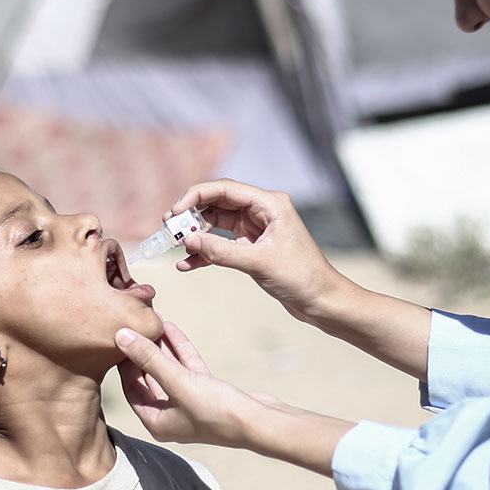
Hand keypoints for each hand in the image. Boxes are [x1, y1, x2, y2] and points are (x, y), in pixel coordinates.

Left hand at [114, 321, 273, 448]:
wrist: (259, 421)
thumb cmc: (215, 410)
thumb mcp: (177, 381)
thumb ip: (149, 358)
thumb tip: (120, 336)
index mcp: (156, 422)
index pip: (131, 390)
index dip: (123, 364)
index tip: (117, 340)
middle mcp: (171, 416)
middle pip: (149, 380)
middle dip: (142, 353)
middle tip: (131, 327)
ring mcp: (191, 404)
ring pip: (169, 372)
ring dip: (160, 348)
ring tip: (149, 322)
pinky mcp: (209, 393)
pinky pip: (188, 368)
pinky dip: (179, 350)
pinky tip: (171, 329)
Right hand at [169, 179, 348, 322]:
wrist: (321, 301)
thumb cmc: (301, 277)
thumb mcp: (258, 263)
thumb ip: (221, 251)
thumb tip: (188, 241)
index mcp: (270, 204)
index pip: (225, 189)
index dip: (196, 196)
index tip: (175, 211)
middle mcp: (261, 212)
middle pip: (217, 203)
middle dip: (191, 215)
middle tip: (168, 228)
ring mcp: (256, 230)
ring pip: (216, 224)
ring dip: (195, 234)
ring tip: (174, 244)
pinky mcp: (252, 248)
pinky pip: (221, 245)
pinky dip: (204, 253)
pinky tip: (187, 264)